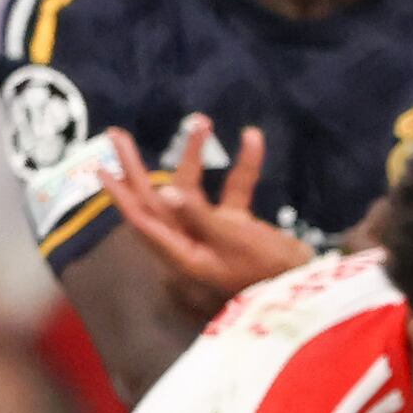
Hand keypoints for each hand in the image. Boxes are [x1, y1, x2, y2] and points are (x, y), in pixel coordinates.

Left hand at [100, 121, 309, 324]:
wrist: (312, 290)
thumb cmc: (271, 271)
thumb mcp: (234, 240)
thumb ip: (201, 216)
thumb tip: (167, 193)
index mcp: (183, 255)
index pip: (143, 220)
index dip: (121, 195)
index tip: (100, 168)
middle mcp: (191, 244)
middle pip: (156, 202)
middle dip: (138, 168)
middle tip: (117, 135)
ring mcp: (213, 235)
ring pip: (192, 191)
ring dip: (195, 157)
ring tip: (201, 122)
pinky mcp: (237, 229)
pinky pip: (234, 192)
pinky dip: (243, 168)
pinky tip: (252, 138)